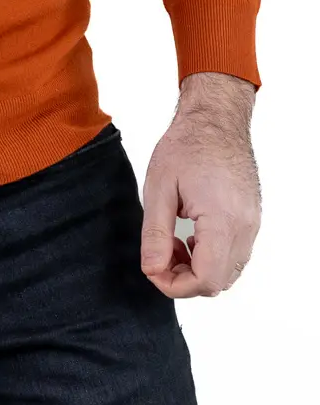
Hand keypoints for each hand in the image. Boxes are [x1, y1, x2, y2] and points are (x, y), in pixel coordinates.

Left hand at [140, 77, 260, 298]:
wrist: (216, 119)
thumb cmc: (188, 145)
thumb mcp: (159, 187)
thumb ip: (155, 233)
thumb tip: (151, 270)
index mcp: (222, 220)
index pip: (205, 279)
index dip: (175, 285)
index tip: (153, 269)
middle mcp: (245, 228)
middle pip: (218, 282)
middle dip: (184, 279)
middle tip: (161, 254)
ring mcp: (253, 224)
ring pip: (230, 272)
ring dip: (199, 269)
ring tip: (175, 241)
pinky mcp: (253, 219)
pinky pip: (236, 255)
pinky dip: (213, 257)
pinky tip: (193, 235)